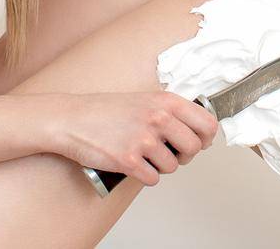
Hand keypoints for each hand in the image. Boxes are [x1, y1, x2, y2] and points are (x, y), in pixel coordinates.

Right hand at [49, 91, 220, 187]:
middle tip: (170, 153)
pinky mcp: (129, 160)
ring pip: (172, 167)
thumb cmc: (105, 111)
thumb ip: (171, 112)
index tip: (199, 142)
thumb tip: (198, 132)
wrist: (71, 119)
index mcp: (166, 102)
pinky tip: (134, 165)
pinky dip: (144, 176)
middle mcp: (158, 119)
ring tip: (144, 156)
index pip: (207, 124)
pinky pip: (152, 179)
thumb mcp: (145, 100)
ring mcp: (143, 140)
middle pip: (194, 148)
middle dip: (184, 156)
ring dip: (160, 166)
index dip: (206, 138)